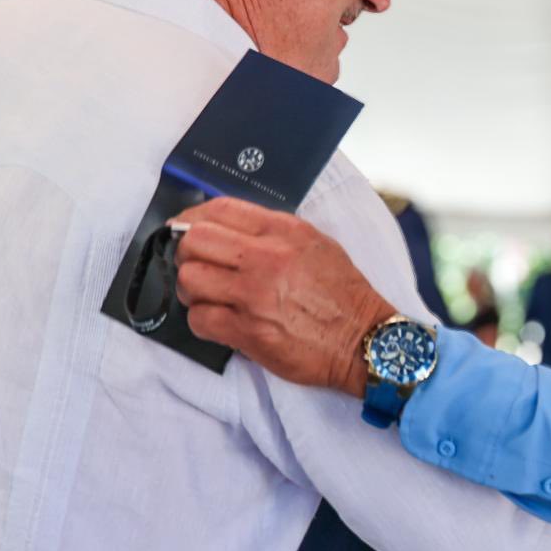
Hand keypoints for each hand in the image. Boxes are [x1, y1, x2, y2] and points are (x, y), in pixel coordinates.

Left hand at [171, 198, 392, 395]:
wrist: (364, 340)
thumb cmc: (344, 294)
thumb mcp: (317, 244)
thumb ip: (274, 233)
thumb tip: (228, 230)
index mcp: (284, 232)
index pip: (219, 210)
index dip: (193, 218)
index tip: (186, 229)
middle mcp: (266, 258)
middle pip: (195, 241)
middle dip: (186, 253)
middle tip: (196, 266)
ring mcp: (254, 296)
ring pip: (190, 279)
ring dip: (191, 289)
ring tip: (207, 296)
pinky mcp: (248, 331)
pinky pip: (200, 319)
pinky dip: (202, 321)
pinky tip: (219, 321)